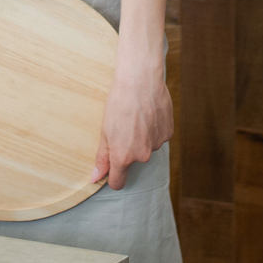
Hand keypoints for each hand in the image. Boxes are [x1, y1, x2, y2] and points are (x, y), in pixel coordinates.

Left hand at [90, 60, 172, 190]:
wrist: (139, 80)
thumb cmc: (118, 104)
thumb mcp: (105, 131)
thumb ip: (102, 158)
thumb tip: (95, 178)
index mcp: (123, 157)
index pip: (118, 182)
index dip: (113, 177)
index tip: (111, 169)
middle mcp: (142, 155)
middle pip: (134, 161)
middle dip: (129, 149)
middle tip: (124, 127)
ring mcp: (157, 144)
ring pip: (147, 147)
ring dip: (142, 138)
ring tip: (137, 117)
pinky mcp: (168, 133)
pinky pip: (158, 137)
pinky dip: (154, 129)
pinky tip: (149, 114)